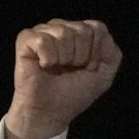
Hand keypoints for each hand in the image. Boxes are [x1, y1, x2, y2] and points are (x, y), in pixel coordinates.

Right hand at [4, 19, 121, 138]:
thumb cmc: (74, 93)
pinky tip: (44, 66)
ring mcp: (43, 31)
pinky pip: (44, 41)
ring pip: (63, 33)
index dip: (96, 53)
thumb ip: (112, 53)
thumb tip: (100, 30)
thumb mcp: (104, 75)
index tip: (88, 68)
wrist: (50, 111)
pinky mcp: (26, 39)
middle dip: (81, 57)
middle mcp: (62, 27)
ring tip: (57, 68)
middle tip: (70, 70)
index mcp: (80, 33)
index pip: (97, 28)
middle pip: (82, 30)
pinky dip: (48, 59)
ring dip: (64, 59)